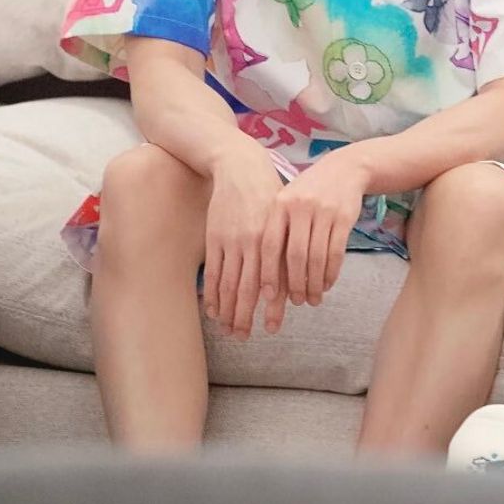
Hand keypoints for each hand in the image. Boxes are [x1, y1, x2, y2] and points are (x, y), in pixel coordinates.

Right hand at [203, 138, 285, 340]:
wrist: (240, 166)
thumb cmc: (268, 192)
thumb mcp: (283, 217)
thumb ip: (285, 246)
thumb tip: (292, 278)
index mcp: (273, 237)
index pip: (272, 279)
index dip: (271, 305)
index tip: (271, 326)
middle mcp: (252, 242)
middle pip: (248, 288)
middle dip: (245, 315)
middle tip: (245, 337)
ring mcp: (230, 240)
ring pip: (228, 283)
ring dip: (227, 310)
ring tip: (228, 329)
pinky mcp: (214, 237)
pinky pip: (212, 271)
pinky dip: (212, 292)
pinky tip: (212, 308)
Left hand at [260, 147, 370, 331]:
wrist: (344, 168)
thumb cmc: (308, 191)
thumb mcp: (287, 201)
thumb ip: (276, 229)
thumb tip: (263, 273)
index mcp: (280, 204)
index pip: (270, 245)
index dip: (269, 272)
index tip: (267, 296)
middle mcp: (300, 207)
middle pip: (295, 255)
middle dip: (295, 284)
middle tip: (296, 302)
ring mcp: (324, 211)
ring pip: (318, 257)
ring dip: (315, 283)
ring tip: (312, 299)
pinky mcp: (344, 217)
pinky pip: (336, 253)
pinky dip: (331, 273)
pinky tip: (327, 284)